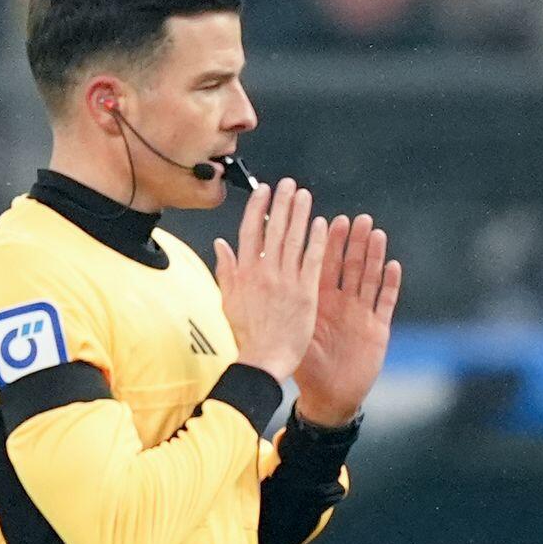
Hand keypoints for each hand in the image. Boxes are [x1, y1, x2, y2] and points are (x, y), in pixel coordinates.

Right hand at [214, 179, 326, 381]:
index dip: (258, 207)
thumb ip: (226, 269)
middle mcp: (265, 271)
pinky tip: (322, 224)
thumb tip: (220, 244)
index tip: (264, 190)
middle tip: (289, 184)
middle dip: (282, 203)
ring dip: (300, 214)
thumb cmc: (247, 334)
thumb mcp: (228, 299)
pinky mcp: (305, 292)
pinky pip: (312, 260)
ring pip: (294, 239)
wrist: (263, 359)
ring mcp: (286, 280)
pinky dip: (316, 241)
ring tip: (305, 195)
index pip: (250, 230)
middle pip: (274, 228)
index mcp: (245, 272)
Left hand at [296, 213, 404, 426]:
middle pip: (350, 266)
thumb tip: (258, 276)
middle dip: (354, 242)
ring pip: (369, 278)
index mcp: (319, 300)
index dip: (328, 243)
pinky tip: (393, 265)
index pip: (324, 264)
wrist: (328, 395)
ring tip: (376, 233)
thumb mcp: (290, 330)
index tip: (329, 220)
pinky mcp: (377, 329)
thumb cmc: (307, 365)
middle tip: (358, 219)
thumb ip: (277, 301)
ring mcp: (361, 314)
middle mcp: (342, 303)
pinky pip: (384, 303)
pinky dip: (389, 284)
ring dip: (374, 256)